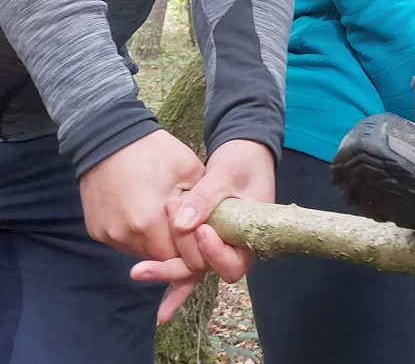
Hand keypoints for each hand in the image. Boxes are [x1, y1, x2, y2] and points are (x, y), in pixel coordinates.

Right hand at [78, 129, 205, 260]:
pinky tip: (147, 216)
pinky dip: (139, 236)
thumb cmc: (154, 151)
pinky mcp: (96, 231)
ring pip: (142, 252)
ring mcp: (108, 234)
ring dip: (157, 243)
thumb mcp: (189, 170)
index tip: (204, 239)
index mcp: (149, 222)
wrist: (108, 138)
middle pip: (160, 258)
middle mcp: (124, 235)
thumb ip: (202, 205)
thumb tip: (212, 230)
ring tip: (170, 221)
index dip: (195, 252)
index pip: (178, 259)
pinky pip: (124, 243)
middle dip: (178, 250)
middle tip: (191, 231)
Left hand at [130, 139, 274, 321]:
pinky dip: (167, 270)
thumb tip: (182, 225)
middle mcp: (233, 249)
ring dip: (166, 269)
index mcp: (249, 237)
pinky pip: (184, 258)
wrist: (243, 157)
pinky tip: (146, 283)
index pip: (233, 264)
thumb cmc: (242, 163)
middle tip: (144, 267)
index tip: (201, 229)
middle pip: (206, 270)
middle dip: (176, 268)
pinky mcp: (200, 240)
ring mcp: (216, 246)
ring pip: (191, 267)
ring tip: (138, 270)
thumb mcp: (226, 175)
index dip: (214, 253)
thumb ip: (205, 198)